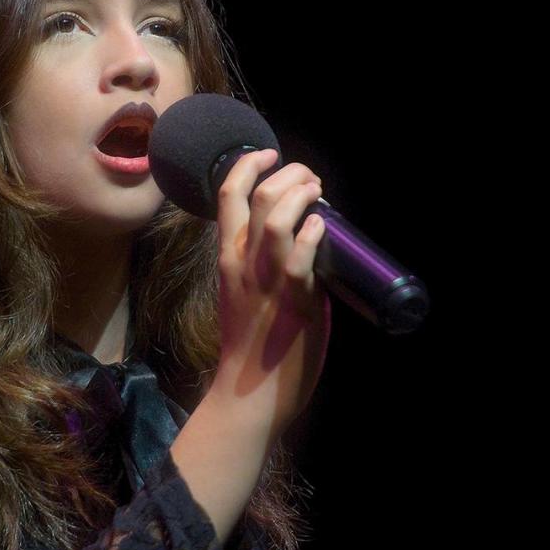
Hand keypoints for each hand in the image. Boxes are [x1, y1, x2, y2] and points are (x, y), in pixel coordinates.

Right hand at [212, 148, 329, 433]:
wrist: (248, 393)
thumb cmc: (250, 347)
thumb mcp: (242, 293)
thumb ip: (261, 266)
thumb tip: (298, 242)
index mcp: (228, 257)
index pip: (227, 194)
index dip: (249, 164)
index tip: (270, 155)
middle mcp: (243, 261)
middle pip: (259, 193)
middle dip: (290, 173)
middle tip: (310, 179)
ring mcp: (268, 279)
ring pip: (278, 214)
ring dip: (304, 193)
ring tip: (318, 193)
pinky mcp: (294, 299)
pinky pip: (302, 254)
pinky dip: (314, 231)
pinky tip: (322, 225)